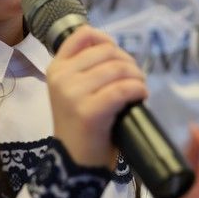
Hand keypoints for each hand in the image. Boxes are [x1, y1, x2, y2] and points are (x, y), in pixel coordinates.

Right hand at [46, 25, 147, 169]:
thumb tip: (114, 49)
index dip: (107, 39)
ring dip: (137, 77)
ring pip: (118, 69)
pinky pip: (123, 89)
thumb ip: (86, 68)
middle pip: (108, 51)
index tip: (118, 55)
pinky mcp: (88, 111)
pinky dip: (138, 91)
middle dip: (129, 63)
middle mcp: (62, 76)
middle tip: (136, 79)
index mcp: (57, 68)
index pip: (83, 35)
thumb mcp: (74, 90)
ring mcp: (73, 93)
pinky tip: (141, 98)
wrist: (74, 163)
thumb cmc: (80, 125)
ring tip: (139, 90)